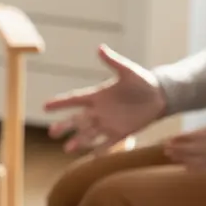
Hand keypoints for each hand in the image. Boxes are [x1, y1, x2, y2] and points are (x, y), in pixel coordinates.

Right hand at [45, 46, 165, 152]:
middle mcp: (99, 111)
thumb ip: (113, 61)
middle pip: (77, 120)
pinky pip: (109, 143)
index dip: (60, 103)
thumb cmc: (143, 82)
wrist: (160, 96)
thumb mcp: (127, 70)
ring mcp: (109, 123)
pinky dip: (101, 150)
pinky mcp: (122, 133)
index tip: (45, 106)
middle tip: (52, 133)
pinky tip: (91, 157)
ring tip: (67, 148)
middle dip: (64, 126)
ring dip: (79, 141)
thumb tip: (100, 48)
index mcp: (98, 95)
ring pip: (89, 134)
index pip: (74, 99)